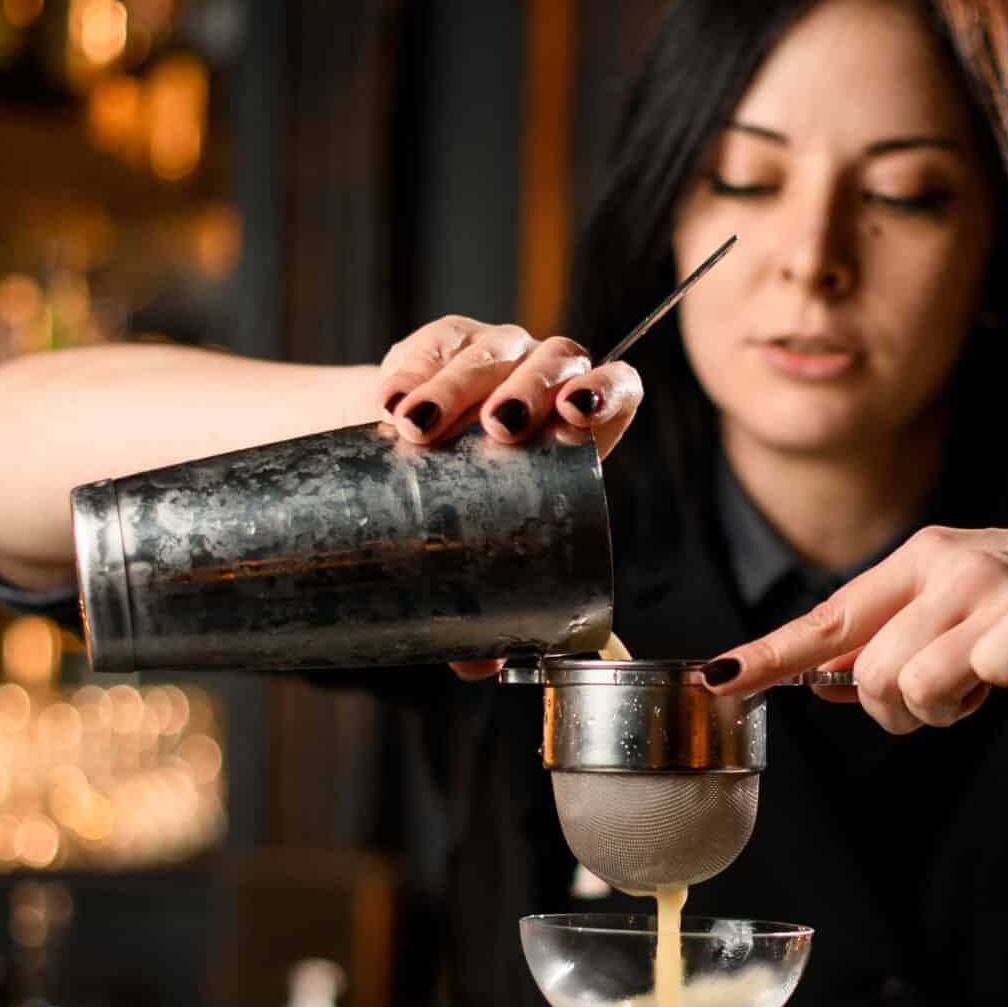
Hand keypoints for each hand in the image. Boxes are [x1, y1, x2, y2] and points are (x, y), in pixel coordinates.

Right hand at [374, 317, 643, 679]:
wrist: (392, 449)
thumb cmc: (460, 509)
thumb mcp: (481, 549)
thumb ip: (491, 607)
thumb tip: (485, 668)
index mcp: (577, 428)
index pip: (618, 388)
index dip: (607, 393)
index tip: (574, 417)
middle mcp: (545, 378)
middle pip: (557, 360)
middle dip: (530, 388)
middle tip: (495, 427)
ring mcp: (496, 351)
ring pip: (495, 349)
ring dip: (460, 383)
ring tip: (420, 426)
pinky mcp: (443, 338)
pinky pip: (436, 341)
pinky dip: (412, 367)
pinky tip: (389, 402)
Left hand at [703, 527, 1007, 732]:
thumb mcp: (963, 608)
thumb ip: (894, 639)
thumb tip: (819, 680)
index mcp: (921, 558)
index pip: (827, 617)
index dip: (770, 656)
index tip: (715, 679)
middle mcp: (948, 567)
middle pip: (865, 676)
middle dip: (897, 709)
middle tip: (951, 696)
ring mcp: (991, 593)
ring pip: (909, 691)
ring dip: (944, 710)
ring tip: (988, 682)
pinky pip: (975, 681)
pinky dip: (989, 691)